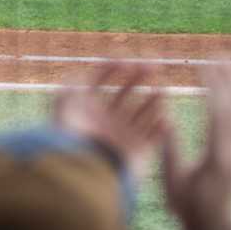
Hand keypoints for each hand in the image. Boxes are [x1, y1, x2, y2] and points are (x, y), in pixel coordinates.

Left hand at [51, 61, 170, 181]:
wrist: (80, 169)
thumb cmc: (69, 133)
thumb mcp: (66, 99)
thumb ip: (81, 77)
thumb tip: (103, 65)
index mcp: (86, 107)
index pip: (103, 80)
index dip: (117, 67)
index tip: (131, 60)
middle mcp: (105, 120)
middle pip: (126, 92)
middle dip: (140, 78)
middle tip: (155, 67)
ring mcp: (122, 135)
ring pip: (144, 111)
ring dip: (154, 99)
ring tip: (162, 89)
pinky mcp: (137, 152)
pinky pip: (156, 136)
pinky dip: (162, 125)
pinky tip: (165, 116)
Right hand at [161, 56, 230, 228]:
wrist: (217, 226)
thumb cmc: (188, 206)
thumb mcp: (174, 180)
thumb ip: (171, 151)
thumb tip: (165, 119)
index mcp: (219, 158)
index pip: (217, 114)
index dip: (211, 87)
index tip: (201, 65)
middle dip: (225, 78)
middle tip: (216, 53)